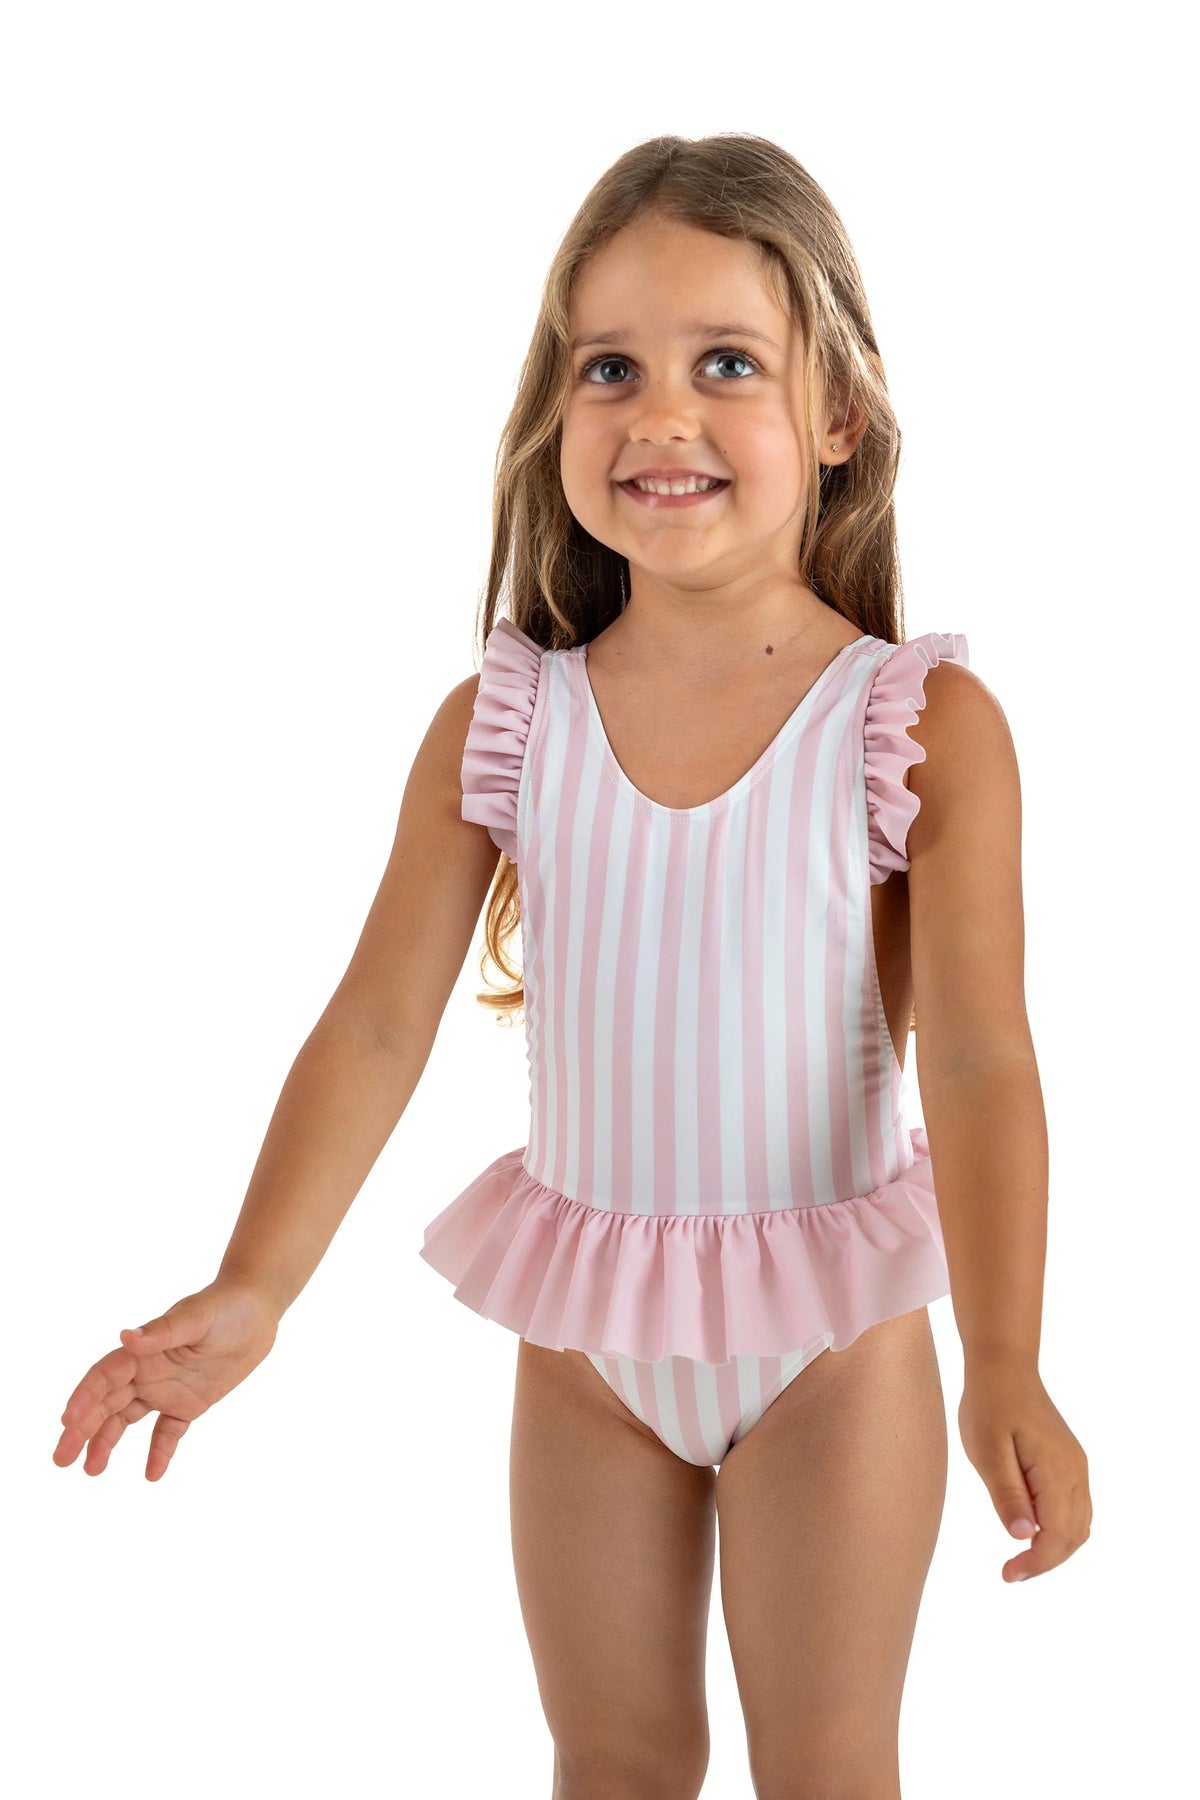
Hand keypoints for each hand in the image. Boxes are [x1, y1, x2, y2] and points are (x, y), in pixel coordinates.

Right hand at [54, 1279, 280, 1481]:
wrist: (257, 1310)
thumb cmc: (225, 1306)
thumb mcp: (197, 1318)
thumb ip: (162, 1332)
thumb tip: (125, 1337)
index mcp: (143, 1351)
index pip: (104, 1377)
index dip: (85, 1398)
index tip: (68, 1423)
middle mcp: (147, 1371)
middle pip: (106, 1404)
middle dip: (82, 1430)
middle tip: (61, 1459)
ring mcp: (166, 1389)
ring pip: (126, 1420)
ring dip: (107, 1443)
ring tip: (92, 1471)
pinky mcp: (189, 1403)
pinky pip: (168, 1431)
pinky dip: (158, 1451)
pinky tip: (152, 1474)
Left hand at [958, 1362, 1091, 1582]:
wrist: (1004, 1367)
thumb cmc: (989, 1406)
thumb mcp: (987, 1452)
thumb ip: (1007, 1495)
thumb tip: (1025, 1537)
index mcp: (1057, 1471)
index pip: (1057, 1535)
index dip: (1036, 1563)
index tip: (1007, 1574)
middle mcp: (1076, 1472)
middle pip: (1073, 1536)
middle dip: (1045, 1562)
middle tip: (1010, 1573)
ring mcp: (1076, 1467)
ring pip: (1079, 1525)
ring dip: (1055, 1548)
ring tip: (1020, 1559)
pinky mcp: (1070, 1462)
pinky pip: (1075, 1508)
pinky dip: (1060, 1529)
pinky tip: (1033, 1531)